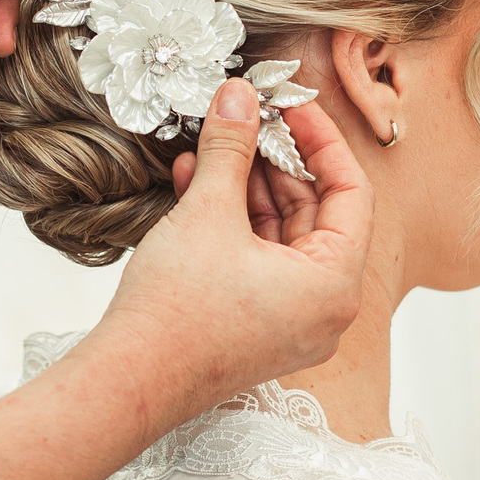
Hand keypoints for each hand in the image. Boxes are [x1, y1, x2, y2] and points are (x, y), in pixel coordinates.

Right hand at [90, 80, 373, 430]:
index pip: (351, 192)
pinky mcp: (256, 329)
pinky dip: (233, 224)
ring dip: (247, 189)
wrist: (129, 383)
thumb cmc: (176, 315)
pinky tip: (196, 184)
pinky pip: (258, 263)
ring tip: (214, 146)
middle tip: (249, 120)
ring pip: (282, 237)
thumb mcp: (208, 213)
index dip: (321, 140)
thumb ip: (230, 148)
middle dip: (277, 162)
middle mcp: (324, 310)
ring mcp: (291, 324)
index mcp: (335, 285)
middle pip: (317, 214)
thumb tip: (240, 96)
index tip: (291, 107)